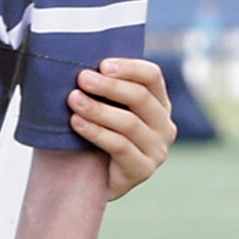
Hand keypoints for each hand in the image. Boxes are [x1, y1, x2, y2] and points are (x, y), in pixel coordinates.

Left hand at [71, 57, 177, 200]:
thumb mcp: (106, 107)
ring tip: (74, 100)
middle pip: (141, 98)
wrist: (90, 181)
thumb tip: (79, 58)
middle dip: (110, 86)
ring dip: (99, 109)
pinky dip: (97, 132)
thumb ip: (103, 87)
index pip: (152, 76)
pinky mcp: (144, 169)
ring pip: (129, 123)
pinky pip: (120, 146)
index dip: (129, 67)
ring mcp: (158, 150)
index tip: (102, 64)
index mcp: (158, 103)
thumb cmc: (95, 135)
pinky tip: (77, 123)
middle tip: (82, 78)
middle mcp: (164, 125)